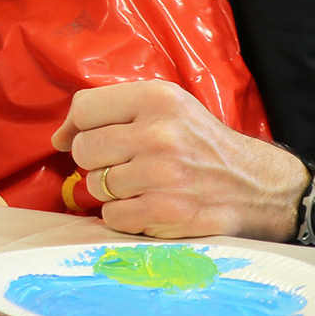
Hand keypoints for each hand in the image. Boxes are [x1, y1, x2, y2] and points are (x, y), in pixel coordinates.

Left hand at [53, 81, 307, 240]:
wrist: (256, 186)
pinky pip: (111, 216)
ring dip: (111, 190)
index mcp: (158, 98)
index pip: (84, 108)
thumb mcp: (167, 108)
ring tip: (143, 185)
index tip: (88, 137)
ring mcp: (163, 174)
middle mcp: (159, 133)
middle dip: (96, 161)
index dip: (78, 126)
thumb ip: (112, 111)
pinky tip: (148, 205)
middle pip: (83, 149)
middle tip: (124, 164)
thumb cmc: (200, 144)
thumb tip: (58, 137)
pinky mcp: (166, 211)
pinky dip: (123, 216)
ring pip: (95, 185)